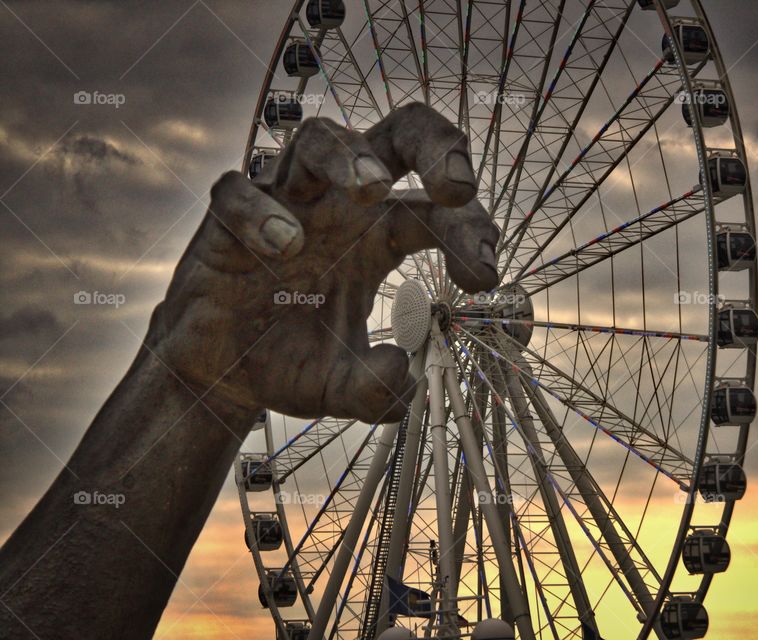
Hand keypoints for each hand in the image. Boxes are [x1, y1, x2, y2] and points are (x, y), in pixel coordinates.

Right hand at [145, 103, 498, 423]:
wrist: (221, 377)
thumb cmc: (292, 364)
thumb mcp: (344, 390)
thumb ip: (378, 390)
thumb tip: (403, 372)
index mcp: (383, 235)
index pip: (439, 208)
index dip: (471, 229)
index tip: (484, 275)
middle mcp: (340, 207)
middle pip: (398, 134)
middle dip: (436, 145)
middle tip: (456, 189)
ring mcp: (284, 203)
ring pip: (318, 137)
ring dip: (351, 155)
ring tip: (372, 191)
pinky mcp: (227, 219)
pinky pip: (238, 190)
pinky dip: (261, 209)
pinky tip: (284, 247)